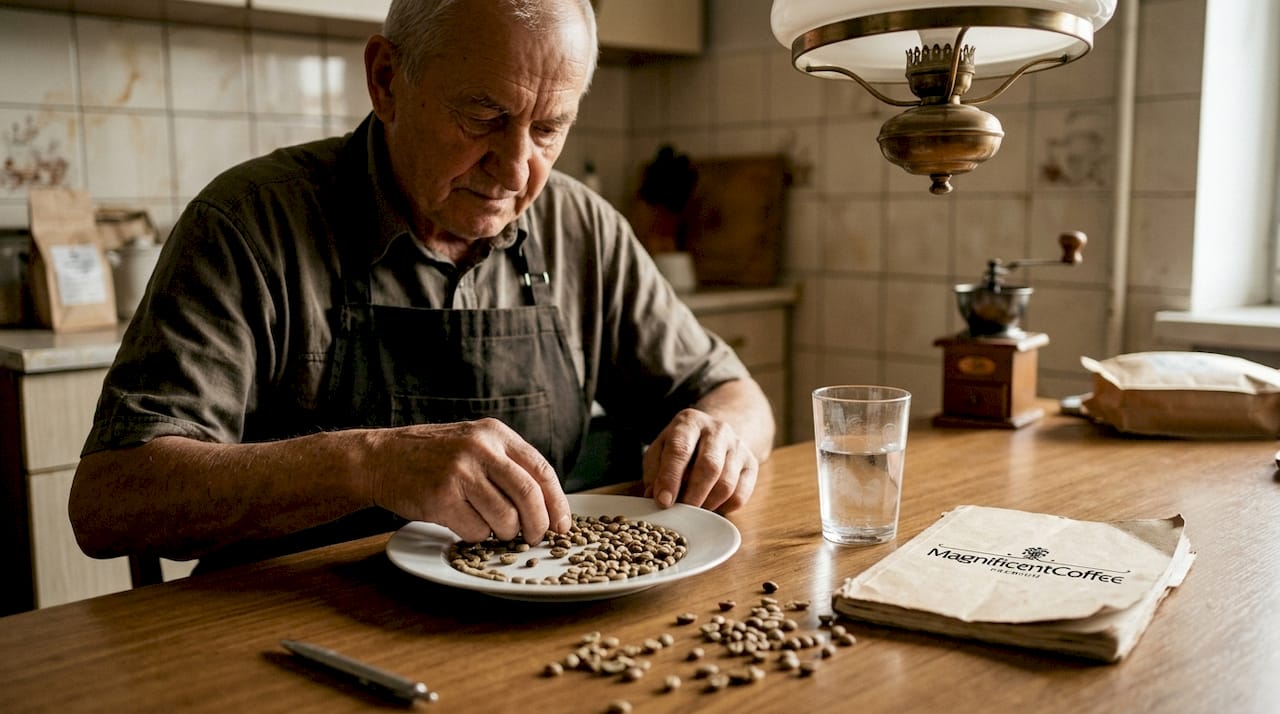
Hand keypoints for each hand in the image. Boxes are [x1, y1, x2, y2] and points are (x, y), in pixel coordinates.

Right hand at [365, 418, 570, 542]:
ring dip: (503, 533)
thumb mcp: (474, 444)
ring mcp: (460, 472)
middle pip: (529, 496)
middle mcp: (481, 449)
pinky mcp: (442, 497)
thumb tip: (547, 505)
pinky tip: (462, 522)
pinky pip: (476, 531)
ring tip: (490, 527)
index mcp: (496, 434)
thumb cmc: (433, 457)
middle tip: (535, 538)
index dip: (557, 502)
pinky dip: (475, 535)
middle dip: (538, 525)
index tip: (562, 525)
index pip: (541, 470)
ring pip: (505, 519)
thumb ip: (508, 465)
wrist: (381, 458)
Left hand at [641, 408, 758, 512]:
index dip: (671, 478)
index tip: (664, 501)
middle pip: (709, 467)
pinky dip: (723, 508)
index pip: (680, 450)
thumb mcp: (660, 451)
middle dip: (693, 495)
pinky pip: (740, 495)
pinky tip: (710, 506)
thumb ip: (655, 474)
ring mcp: (738, 446)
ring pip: (726, 484)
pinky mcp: (751, 464)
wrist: (714, 434)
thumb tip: (656, 499)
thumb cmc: (681, 446)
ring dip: (707, 504)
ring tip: (693, 512)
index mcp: (689, 422)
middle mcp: (717, 430)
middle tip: (680, 513)